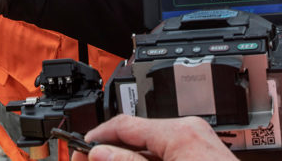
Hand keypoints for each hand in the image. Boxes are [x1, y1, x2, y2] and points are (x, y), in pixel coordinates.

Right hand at [72, 116, 236, 160]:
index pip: (126, 123)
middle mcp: (190, 131)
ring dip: (128, 159)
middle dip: (112, 153)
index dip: (99, 137)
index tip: (81, 150)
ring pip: (150, 149)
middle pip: (137, 136)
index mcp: (180, 132)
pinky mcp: (201, 156)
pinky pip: (166, 155)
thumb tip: (101, 153)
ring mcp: (197, 143)